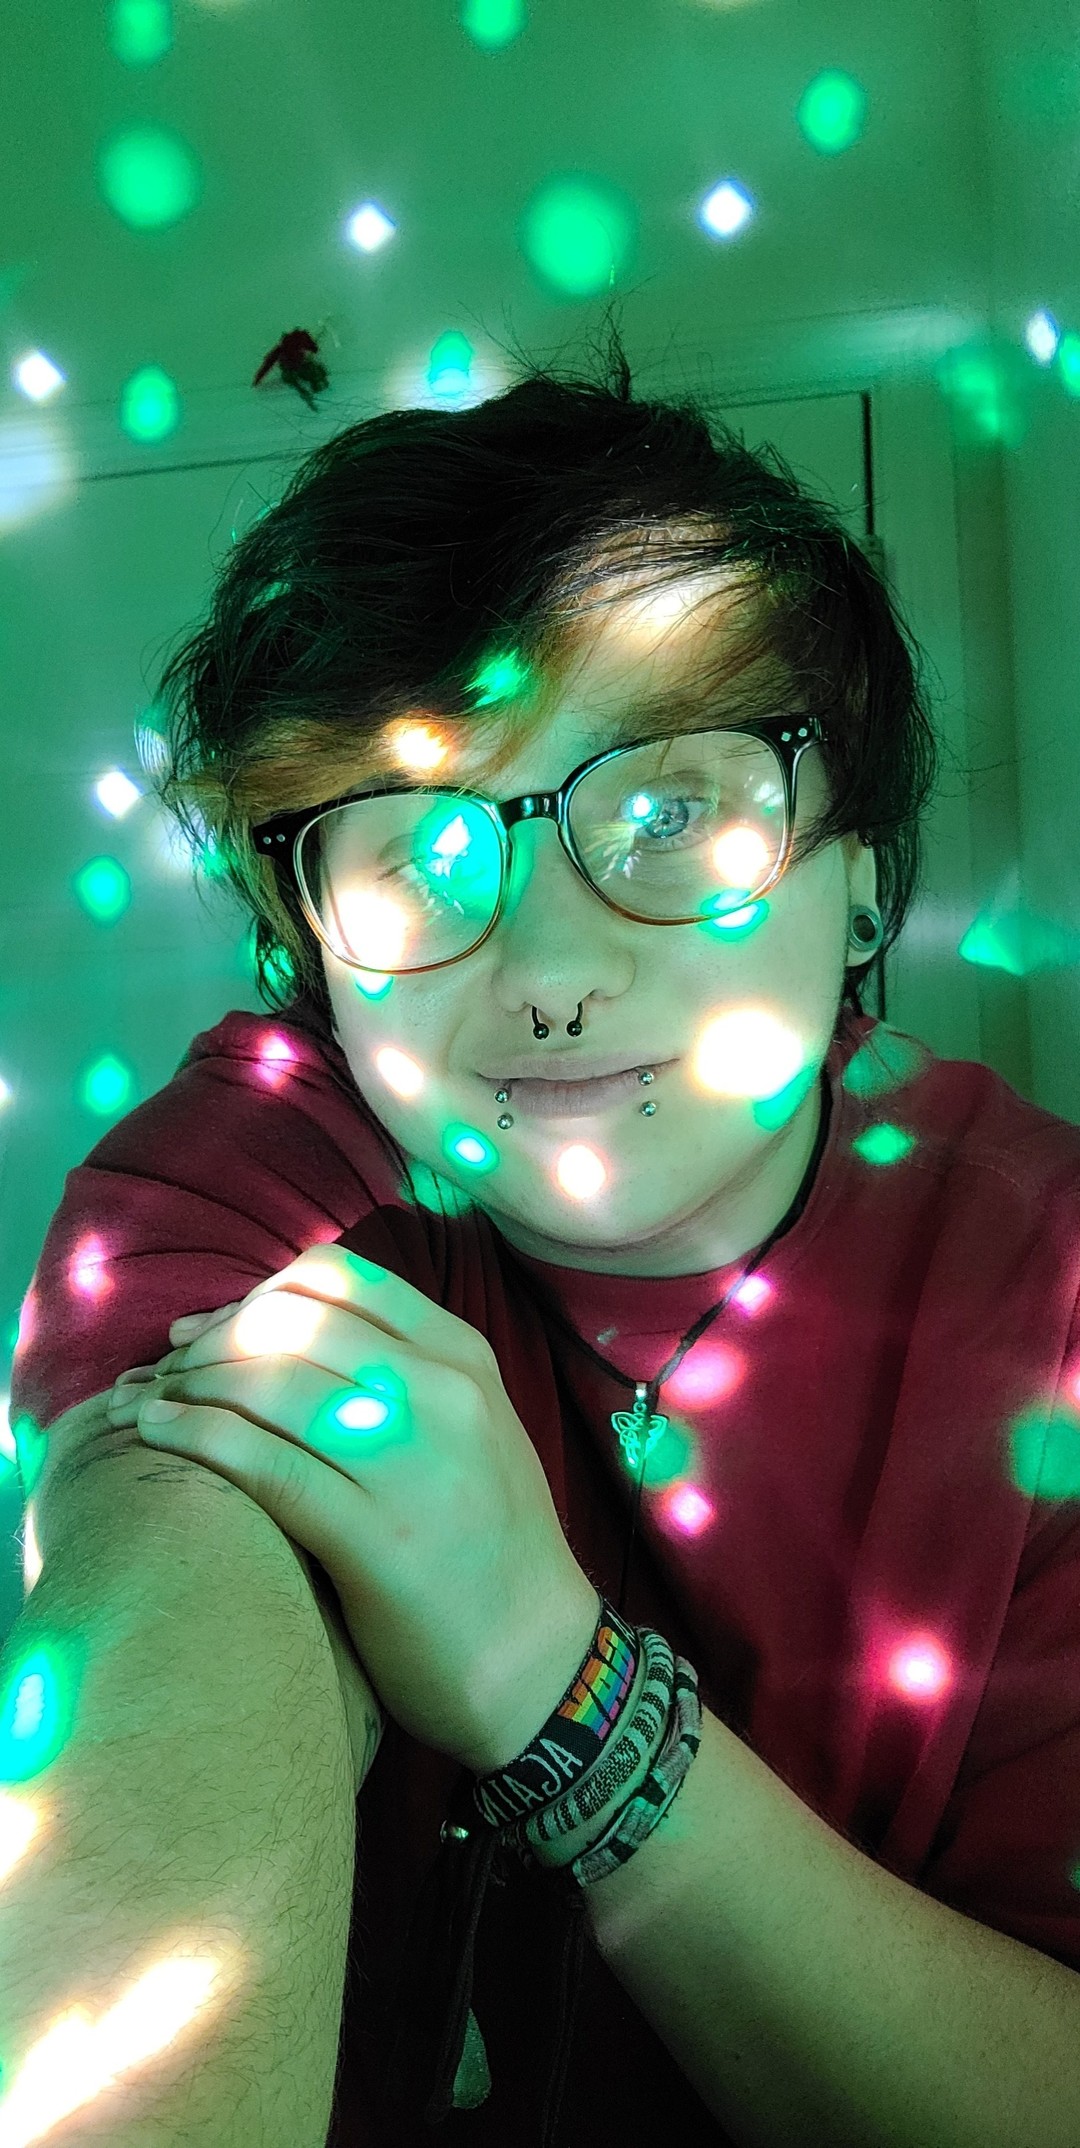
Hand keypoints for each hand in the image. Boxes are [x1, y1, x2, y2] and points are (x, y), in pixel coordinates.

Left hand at [106, 1247, 598, 1775]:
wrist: (540, 1662)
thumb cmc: (490, 1544)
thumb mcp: (473, 1428)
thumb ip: (401, 1371)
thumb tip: (283, 1328)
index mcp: (462, 1358)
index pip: (337, 1278)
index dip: (254, 1294)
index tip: (210, 1329)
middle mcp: (442, 1395)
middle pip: (291, 1322)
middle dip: (210, 1339)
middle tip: (170, 1371)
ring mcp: (410, 1464)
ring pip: (270, 1383)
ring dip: (187, 1384)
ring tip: (147, 1404)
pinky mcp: (373, 1537)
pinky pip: (262, 1462)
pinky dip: (193, 1436)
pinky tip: (155, 1435)